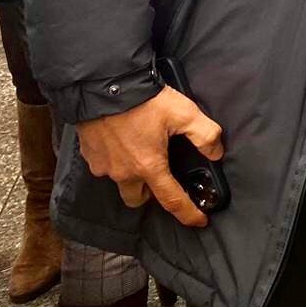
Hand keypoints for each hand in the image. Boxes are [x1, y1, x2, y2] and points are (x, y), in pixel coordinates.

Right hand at [76, 88, 224, 227]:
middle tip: (162, 178)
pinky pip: (105, 166)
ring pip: (120, 182)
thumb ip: (205, 135)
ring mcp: (103, 166)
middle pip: (139, 198)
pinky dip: (116, 160)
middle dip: (151, 194)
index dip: (188, 213)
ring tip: (142, 154)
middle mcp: (124, 173)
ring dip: (132, 175)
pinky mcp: (89, 155)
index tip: (198, 221)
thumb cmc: (144, 100)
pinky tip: (123, 142)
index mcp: (149, 167)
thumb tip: (216, 152)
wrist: (103, 85)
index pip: (172, 200)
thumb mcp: (185, 113)